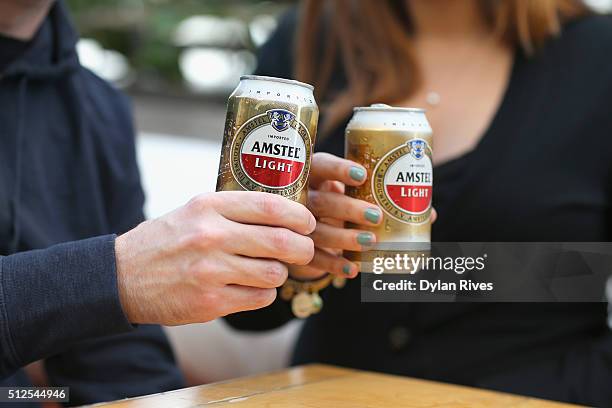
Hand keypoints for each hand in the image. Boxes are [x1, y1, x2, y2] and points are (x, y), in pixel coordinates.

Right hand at [115, 191, 314, 324]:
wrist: (121, 276)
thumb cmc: (165, 241)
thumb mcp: (194, 210)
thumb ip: (235, 209)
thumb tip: (285, 214)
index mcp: (209, 206)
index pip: (272, 207)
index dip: (299, 215)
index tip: (307, 222)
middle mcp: (211, 235)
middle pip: (282, 242)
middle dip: (303, 248)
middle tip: (304, 250)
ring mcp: (211, 270)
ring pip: (275, 273)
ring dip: (280, 273)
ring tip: (269, 270)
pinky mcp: (210, 301)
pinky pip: (260, 298)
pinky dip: (264, 294)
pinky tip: (251, 288)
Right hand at [290, 153, 436, 280]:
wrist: (301, 220)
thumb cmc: (338, 197)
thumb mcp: (352, 191)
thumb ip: (385, 196)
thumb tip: (428, 213)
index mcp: (315, 173)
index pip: (321, 165)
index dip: (339, 169)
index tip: (363, 175)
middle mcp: (304, 196)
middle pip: (321, 201)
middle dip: (349, 209)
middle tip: (376, 216)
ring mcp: (298, 222)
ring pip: (316, 230)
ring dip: (343, 238)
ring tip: (369, 242)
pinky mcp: (298, 245)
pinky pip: (313, 257)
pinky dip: (332, 265)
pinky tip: (352, 269)